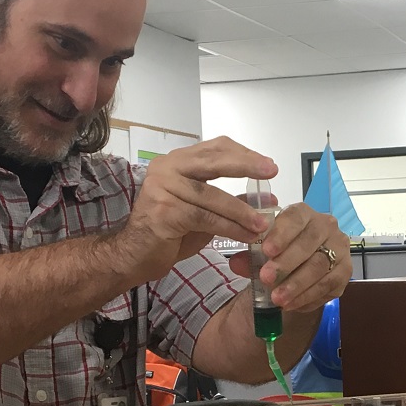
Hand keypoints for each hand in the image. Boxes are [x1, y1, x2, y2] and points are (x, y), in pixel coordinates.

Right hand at [111, 136, 277, 282]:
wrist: (134, 256)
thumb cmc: (169, 233)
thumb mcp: (206, 213)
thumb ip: (232, 201)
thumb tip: (267, 197)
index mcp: (176, 162)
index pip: (214, 149)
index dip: (243, 154)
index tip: (268, 165)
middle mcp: (166, 168)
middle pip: (213, 161)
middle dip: (246, 165)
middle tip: (271, 170)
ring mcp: (162, 188)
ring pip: (212, 195)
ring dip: (241, 210)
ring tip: (263, 223)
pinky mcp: (164, 211)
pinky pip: (205, 217)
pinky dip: (229, 227)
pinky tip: (246, 236)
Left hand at [227, 203, 350, 312]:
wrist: (297, 268)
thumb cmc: (279, 253)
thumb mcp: (261, 251)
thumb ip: (250, 256)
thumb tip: (237, 263)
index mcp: (304, 214)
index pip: (295, 218)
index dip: (281, 234)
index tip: (266, 250)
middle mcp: (326, 227)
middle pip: (309, 243)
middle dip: (286, 263)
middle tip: (266, 278)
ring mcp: (339, 249)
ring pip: (320, 267)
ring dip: (297, 285)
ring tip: (277, 299)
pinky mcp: (345, 272)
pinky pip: (328, 286)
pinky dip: (308, 297)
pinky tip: (291, 305)